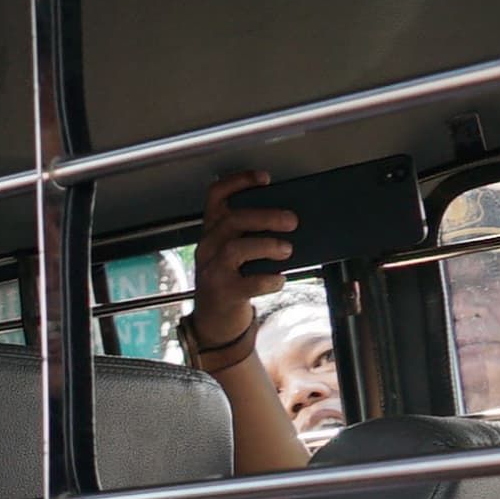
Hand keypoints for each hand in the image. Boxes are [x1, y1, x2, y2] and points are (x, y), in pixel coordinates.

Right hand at [188, 169, 295, 363]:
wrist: (215, 319)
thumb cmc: (231, 278)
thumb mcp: (233, 251)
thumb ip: (251, 234)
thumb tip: (289, 220)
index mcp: (212, 230)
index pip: (216, 196)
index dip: (238, 182)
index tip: (264, 179)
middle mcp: (207, 247)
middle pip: (232, 220)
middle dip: (266, 217)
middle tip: (292, 221)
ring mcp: (212, 270)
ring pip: (236, 248)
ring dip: (267, 245)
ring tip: (287, 249)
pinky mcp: (223, 293)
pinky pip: (248, 283)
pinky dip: (269, 279)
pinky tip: (279, 279)